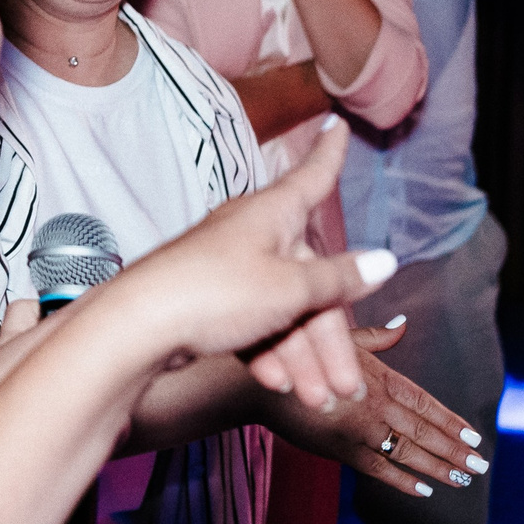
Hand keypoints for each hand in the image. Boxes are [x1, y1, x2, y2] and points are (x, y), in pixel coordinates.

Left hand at [113, 133, 398, 410]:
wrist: (138, 326)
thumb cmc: (213, 292)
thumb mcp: (289, 289)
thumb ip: (338, 278)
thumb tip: (385, 260)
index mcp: (273, 213)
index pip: (312, 177)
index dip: (329, 153)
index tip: (336, 124)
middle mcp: (251, 233)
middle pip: (309, 277)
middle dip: (329, 337)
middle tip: (346, 386)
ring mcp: (228, 266)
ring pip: (281, 309)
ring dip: (302, 356)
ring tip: (316, 400)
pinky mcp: (207, 299)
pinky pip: (250, 323)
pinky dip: (267, 352)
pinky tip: (276, 384)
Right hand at [267, 320, 486, 497]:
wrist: (257, 382)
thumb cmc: (298, 354)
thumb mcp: (340, 337)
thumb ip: (376, 338)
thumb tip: (403, 324)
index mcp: (378, 377)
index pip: (425, 402)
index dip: (450, 420)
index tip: (473, 435)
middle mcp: (375, 405)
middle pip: (424, 430)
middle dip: (455, 449)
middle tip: (481, 464)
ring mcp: (360, 430)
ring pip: (409, 452)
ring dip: (439, 467)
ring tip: (463, 479)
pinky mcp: (341, 450)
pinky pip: (379, 468)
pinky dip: (402, 480)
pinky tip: (423, 490)